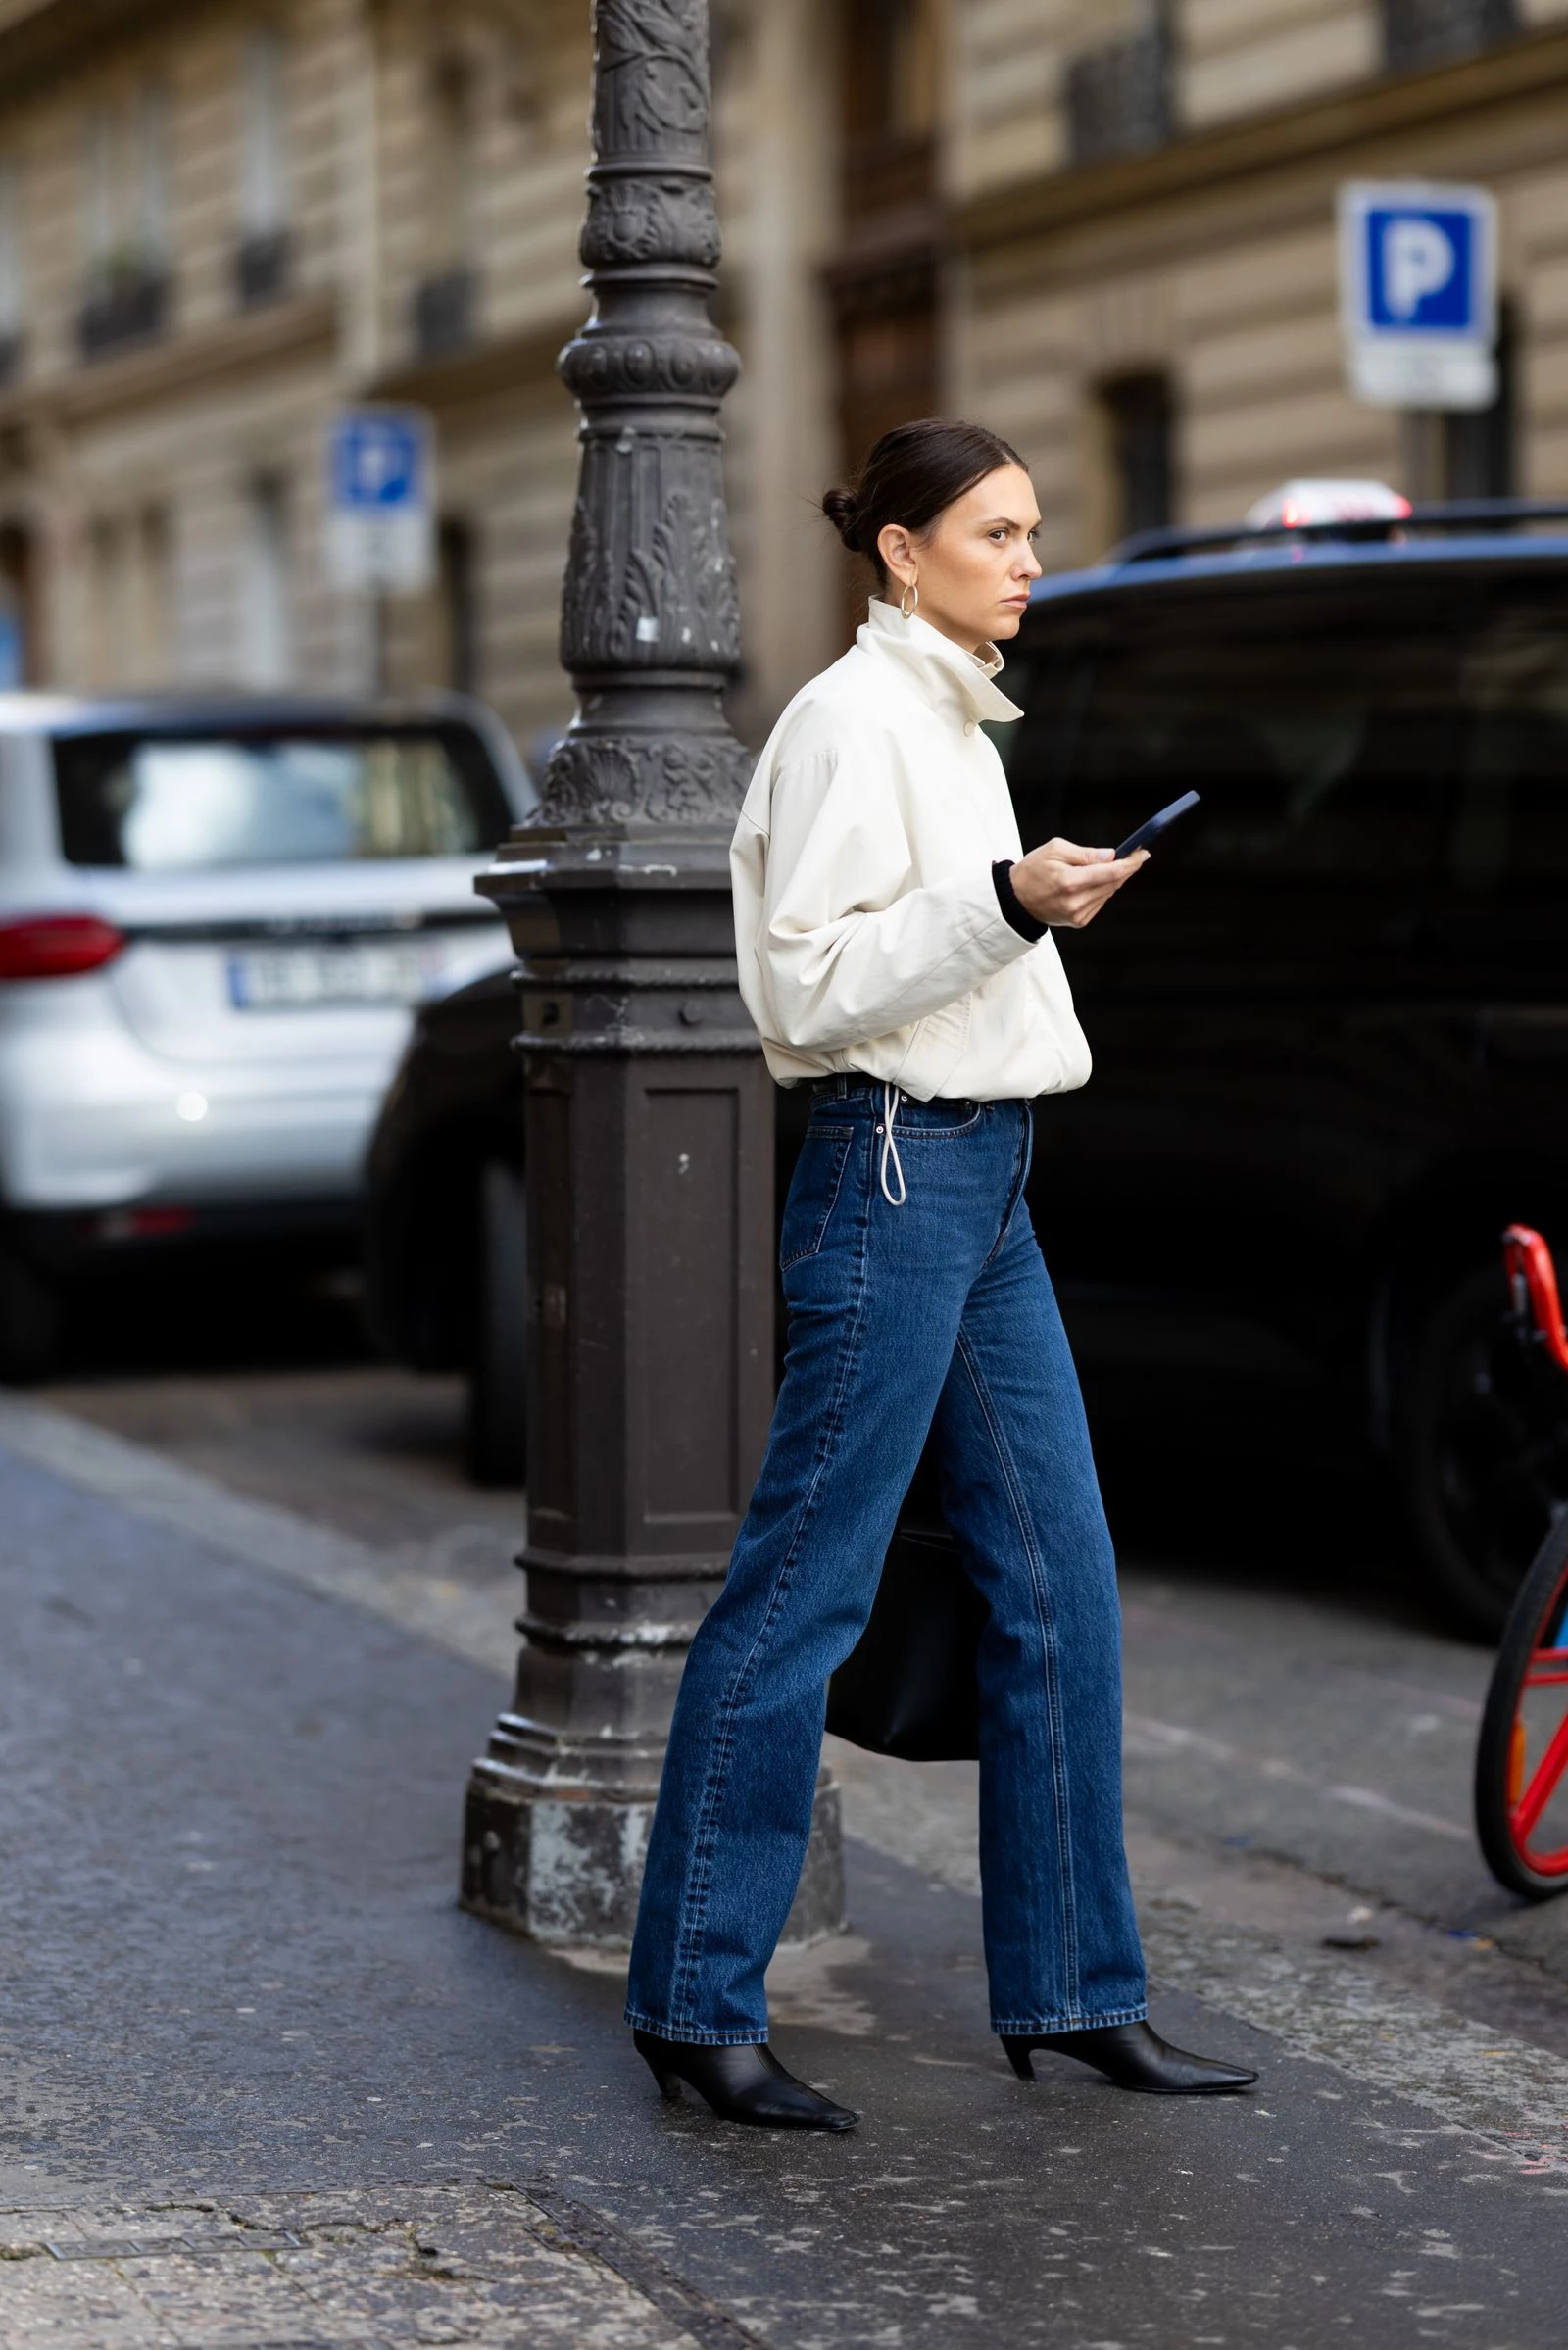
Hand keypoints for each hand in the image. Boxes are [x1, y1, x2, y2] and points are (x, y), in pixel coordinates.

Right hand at [1008, 838, 1147, 929]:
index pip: (1110, 872)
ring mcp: (1078, 914)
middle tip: (1133, 856)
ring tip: (1105, 867)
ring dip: (1113, 879)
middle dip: (1125, 868)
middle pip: (1114, 883)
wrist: (1016, 899)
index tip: (1142, 854)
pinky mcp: (1079, 921)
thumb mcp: (1055, 849)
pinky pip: (1100, 902)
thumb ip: (1085, 853)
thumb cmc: (1032, 870)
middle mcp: (1075, 901)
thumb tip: (1110, 855)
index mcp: (1069, 881)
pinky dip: (1102, 890)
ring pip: (1109, 893)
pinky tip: (1092, 883)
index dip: (1130, 863)